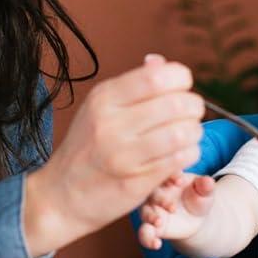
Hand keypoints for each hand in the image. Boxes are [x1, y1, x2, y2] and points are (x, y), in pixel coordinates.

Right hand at [23, 55, 203, 256]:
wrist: (62, 196)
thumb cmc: (86, 148)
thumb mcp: (99, 108)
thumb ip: (132, 86)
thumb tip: (161, 62)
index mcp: (104, 99)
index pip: (157, 76)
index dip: (181, 79)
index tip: (181, 88)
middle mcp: (112, 125)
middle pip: (176, 104)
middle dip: (194, 107)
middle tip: (190, 113)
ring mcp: (123, 155)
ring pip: (183, 133)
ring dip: (194, 132)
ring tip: (187, 134)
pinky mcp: (136, 181)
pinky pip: (180, 160)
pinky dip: (189, 153)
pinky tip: (182, 153)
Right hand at [136, 172, 215, 249]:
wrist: (196, 218)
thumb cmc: (199, 198)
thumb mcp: (205, 192)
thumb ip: (205, 186)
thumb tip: (208, 182)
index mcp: (167, 178)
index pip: (165, 173)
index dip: (171, 175)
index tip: (180, 182)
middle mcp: (154, 192)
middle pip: (152, 192)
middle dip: (159, 198)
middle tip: (171, 206)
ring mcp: (151, 210)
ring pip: (144, 212)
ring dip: (150, 217)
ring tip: (159, 223)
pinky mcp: (151, 227)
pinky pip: (144, 233)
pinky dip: (147, 239)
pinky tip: (156, 245)